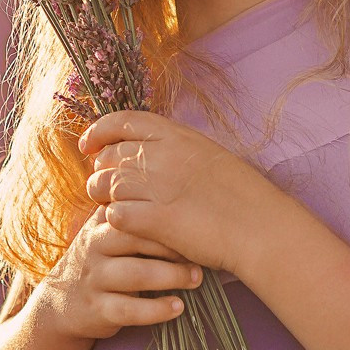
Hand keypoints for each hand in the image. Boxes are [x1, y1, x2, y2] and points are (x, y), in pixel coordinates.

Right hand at [40, 204, 203, 340]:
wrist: (62, 302)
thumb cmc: (103, 260)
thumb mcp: (109, 231)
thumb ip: (136, 214)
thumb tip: (188, 198)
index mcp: (102, 221)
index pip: (135, 210)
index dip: (166, 216)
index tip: (196, 222)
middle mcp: (94, 245)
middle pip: (135, 238)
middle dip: (172, 246)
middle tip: (203, 253)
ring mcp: (94, 278)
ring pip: (135, 274)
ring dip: (171, 276)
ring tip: (197, 279)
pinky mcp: (97, 309)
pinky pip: (128, 309)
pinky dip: (156, 310)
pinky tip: (178, 307)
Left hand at [79, 108, 278, 276]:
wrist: (261, 228)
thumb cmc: (244, 195)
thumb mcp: (209, 156)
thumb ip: (177, 151)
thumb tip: (150, 152)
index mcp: (177, 135)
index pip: (122, 121)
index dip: (98, 132)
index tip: (88, 146)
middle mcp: (162, 155)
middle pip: (109, 156)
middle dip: (101, 171)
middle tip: (105, 187)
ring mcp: (157, 187)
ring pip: (105, 185)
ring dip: (103, 198)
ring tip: (111, 207)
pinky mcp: (155, 220)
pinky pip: (115, 215)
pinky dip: (115, 220)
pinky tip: (126, 225)